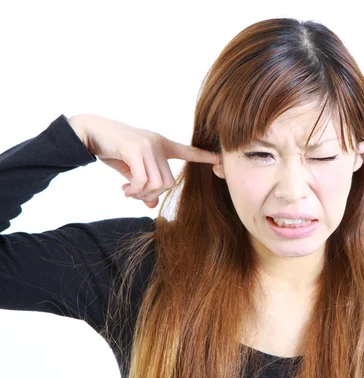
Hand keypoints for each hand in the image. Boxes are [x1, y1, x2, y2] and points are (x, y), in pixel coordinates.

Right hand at [67, 114, 220, 207]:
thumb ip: (144, 187)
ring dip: (142, 195)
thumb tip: (152, 206)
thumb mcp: (131, 172)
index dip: (204, 156)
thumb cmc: (112, 150)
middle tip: (136, 196)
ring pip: (158, 184)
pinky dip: (135, 191)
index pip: (188, 151)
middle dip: (153, 195)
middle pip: (169, 183)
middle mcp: (158, 144)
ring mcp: (148, 146)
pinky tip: (125, 190)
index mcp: (161, 145)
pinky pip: (143, 181)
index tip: (220, 159)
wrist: (90, 131)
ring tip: (129, 192)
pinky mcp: (135, 150)